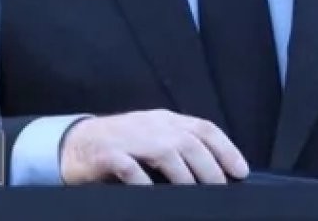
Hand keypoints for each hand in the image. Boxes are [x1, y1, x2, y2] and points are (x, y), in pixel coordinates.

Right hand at [60, 110, 248, 184]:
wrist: (76, 144)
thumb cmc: (121, 145)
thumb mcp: (154, 137)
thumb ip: (180, 146)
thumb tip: (216, 170)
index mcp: (166, 120)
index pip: (204, 129)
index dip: (226, 149)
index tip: (240, 171)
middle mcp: (151, 125)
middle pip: (189, 143)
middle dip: (209, 168)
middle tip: (219, 189)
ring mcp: (129, 138)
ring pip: (165, 153)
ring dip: (184, 176)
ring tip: (193, 196)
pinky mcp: (107, 155)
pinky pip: (129, 167)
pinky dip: (143, 181)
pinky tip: (152, 194)